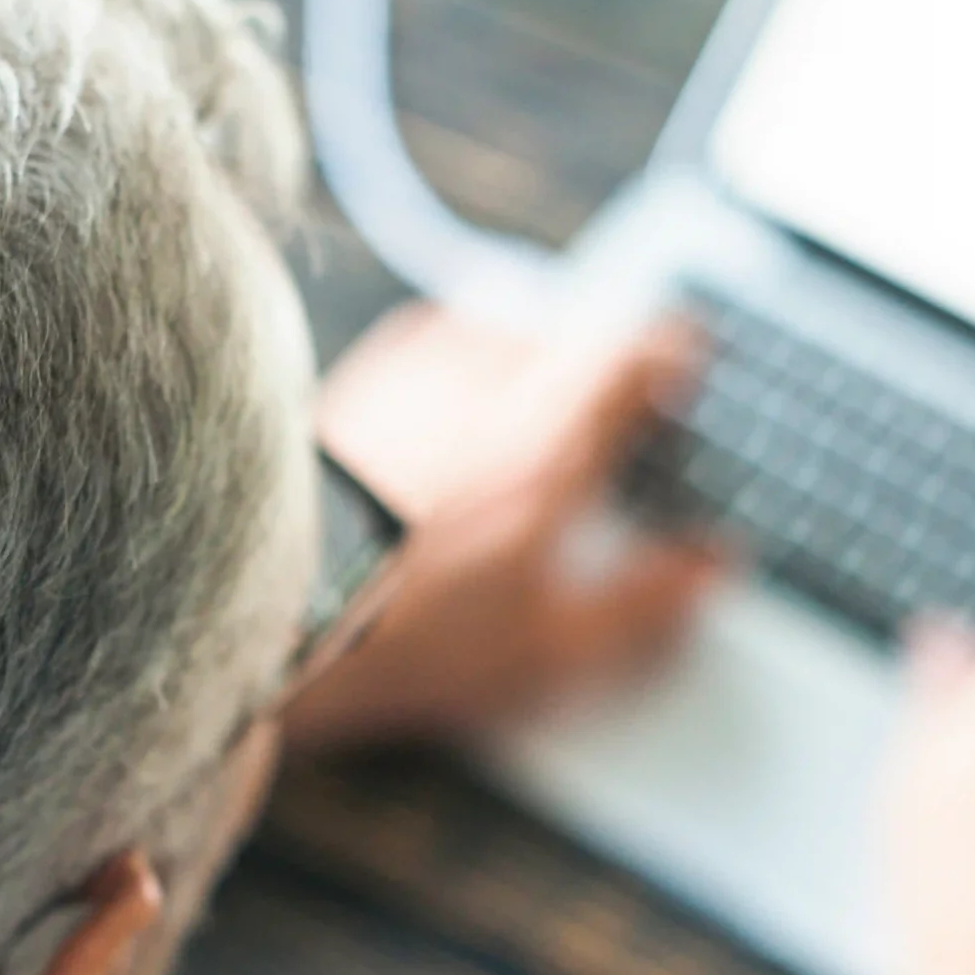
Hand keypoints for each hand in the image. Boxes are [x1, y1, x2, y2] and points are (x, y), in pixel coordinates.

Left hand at [280, 305, 724, 751]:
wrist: (260, 608)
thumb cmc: (403, 635)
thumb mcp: (547, 647)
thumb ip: (643, 602)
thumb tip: (714, 567)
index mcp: (548, 438)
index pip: (637, 349)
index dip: (674, 354)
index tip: (690, 368)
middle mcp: (484, 381)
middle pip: (570, 329)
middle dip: (599, 365)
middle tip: (614, 410)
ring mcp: (413, 369)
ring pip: (500, 327)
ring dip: (528, 357)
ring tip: (534, 412)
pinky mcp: (357, 379)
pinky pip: (431, 342)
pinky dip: (459, 362)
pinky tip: (452, 411)